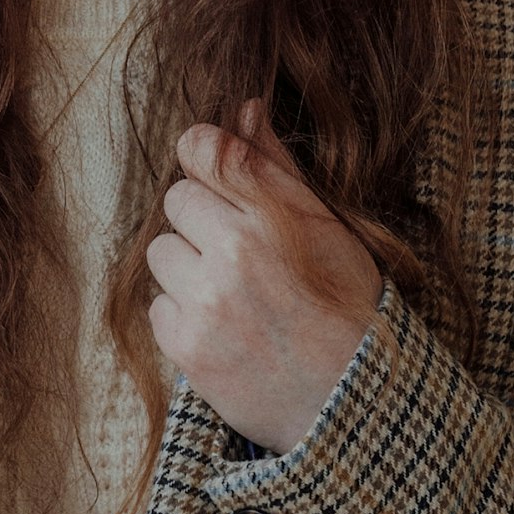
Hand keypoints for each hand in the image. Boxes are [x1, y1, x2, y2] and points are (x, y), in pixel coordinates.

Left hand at [146, 100, 382, 454]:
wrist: (354, 405)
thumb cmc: (347, 307)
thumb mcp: (328, 228)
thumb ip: (276, 167)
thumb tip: (244, 108)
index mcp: (275, 215)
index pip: (203, 149)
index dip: (201, 155)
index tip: (212, 176)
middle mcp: (237, 251)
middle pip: (177, 199)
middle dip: (200, 220)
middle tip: (237, 252)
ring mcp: (208, 301)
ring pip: (162, 252)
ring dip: (187, 269)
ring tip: (232, 295)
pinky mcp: (187, 347)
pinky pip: (158, 306)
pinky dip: (182, 316)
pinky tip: (223, 328)